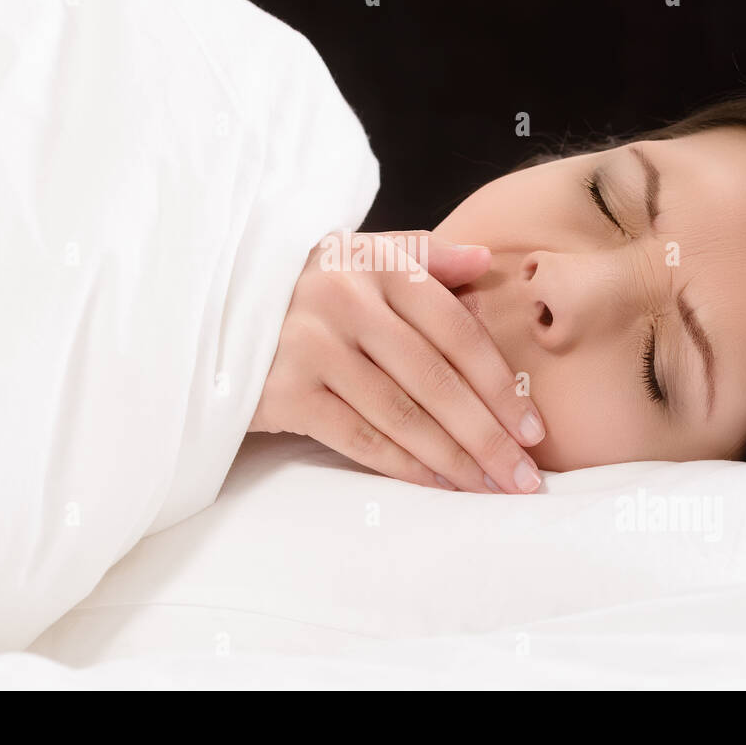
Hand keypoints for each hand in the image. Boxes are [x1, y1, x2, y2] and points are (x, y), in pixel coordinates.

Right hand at [249, 230, 544, 492]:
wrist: (211, 309)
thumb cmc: (302, 287)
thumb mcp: (358, 256)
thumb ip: (423, 256)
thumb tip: (486, 262)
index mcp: (374, 266)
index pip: (455, 329)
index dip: (499, 384)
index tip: (534, 428)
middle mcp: (344, 302)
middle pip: (435, 380)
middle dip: (488, 435)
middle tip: (524, 476)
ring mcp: (311, 347)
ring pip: (402, 415)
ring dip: (454, 460)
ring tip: (490, 488)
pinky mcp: (283, 392)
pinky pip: (359, 438)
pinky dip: (404, 466)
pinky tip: (437, 485)